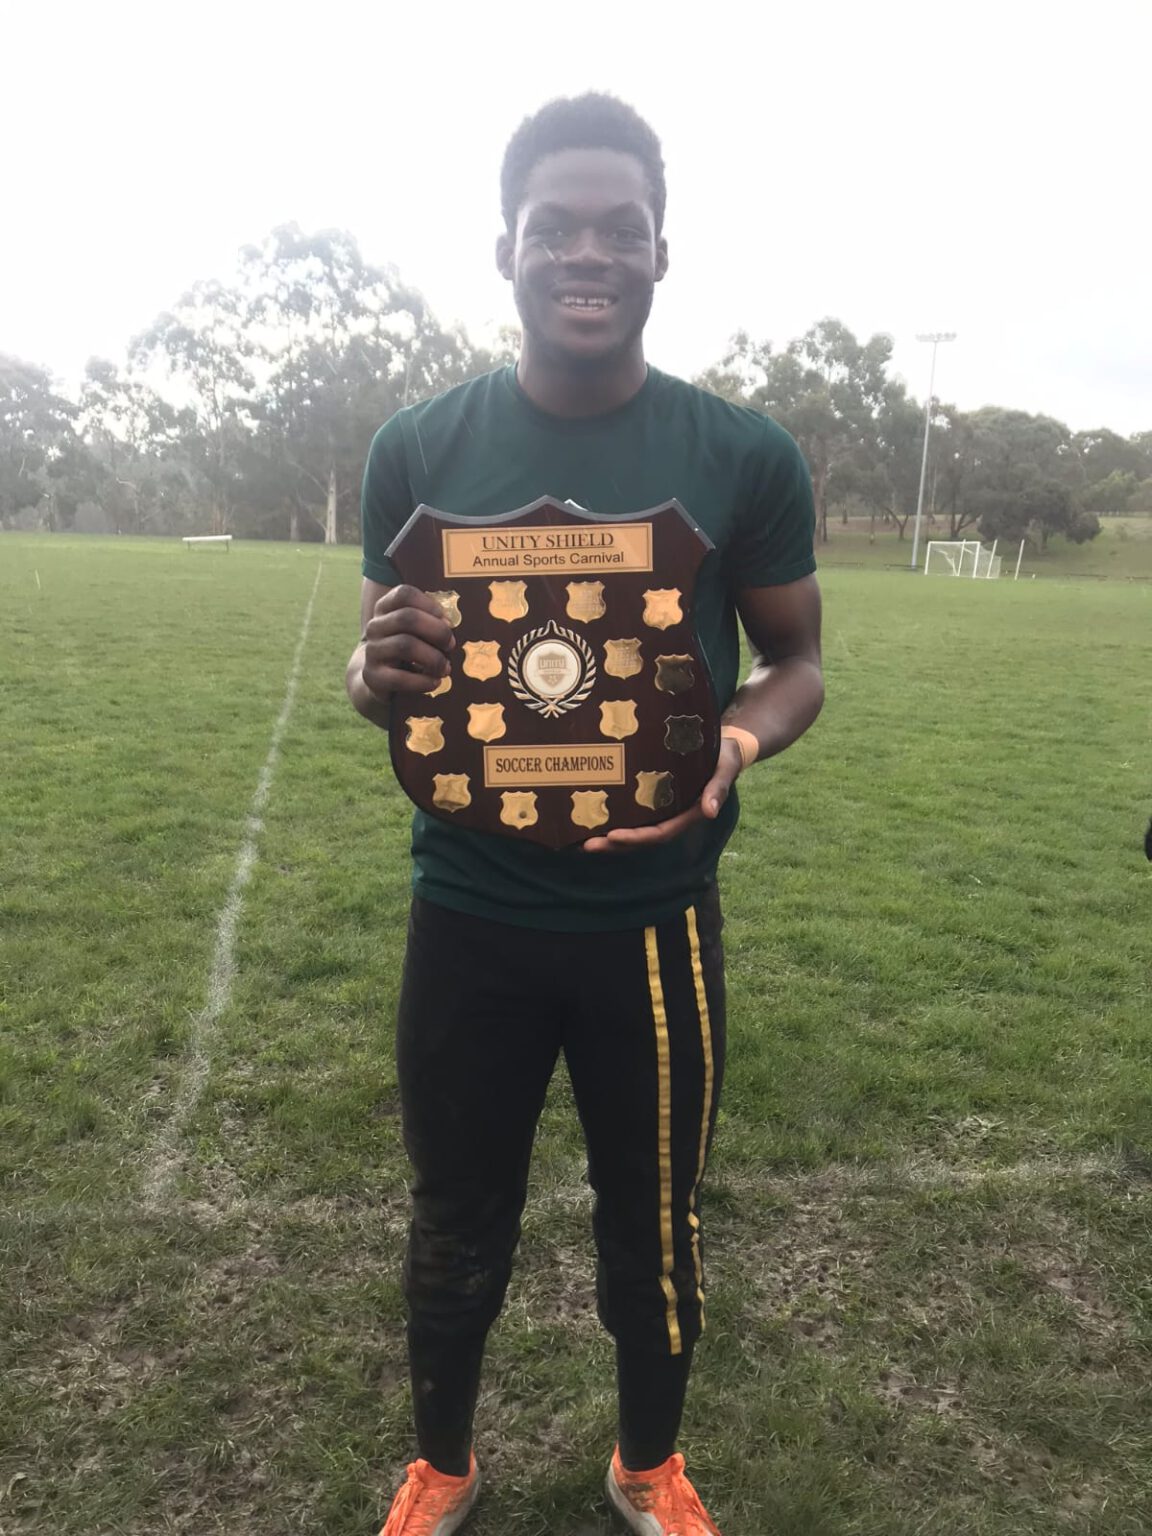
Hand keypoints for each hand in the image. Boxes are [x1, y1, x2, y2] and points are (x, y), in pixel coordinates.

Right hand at [362, 585, 455, 697]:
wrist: (379, 679)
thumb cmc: (407, 650)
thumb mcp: (415, 631)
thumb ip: (429, 621)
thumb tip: (449, 624)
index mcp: (385, 608)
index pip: (404, 594)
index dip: (429, 604)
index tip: (446, 621)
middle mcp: (375, 626)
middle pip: (407, 618)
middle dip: (438, 631)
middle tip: (450, 645)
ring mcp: (372, 651)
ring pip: (405, 645)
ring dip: (433, 658)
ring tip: (445, 668)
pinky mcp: (372, 676)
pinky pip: (400, 678)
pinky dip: (423, 681)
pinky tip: (434, 682)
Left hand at [582, 739, 744, 853]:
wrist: (725, 747)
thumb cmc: (724, 756)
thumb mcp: (725, 769)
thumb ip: (718, 788)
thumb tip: (710, 811)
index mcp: (689, 814)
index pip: (660, 833)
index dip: (637, 837)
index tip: (614, 836)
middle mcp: (673, 816)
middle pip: (641, 838)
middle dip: (614, 844)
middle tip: (587, 845)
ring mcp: (662, 810)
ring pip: (634, 830)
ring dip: (609, 838)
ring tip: (581, 840)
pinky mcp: (654, 799)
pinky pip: (633, 813)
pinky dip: (614, 819)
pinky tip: (591, 816)